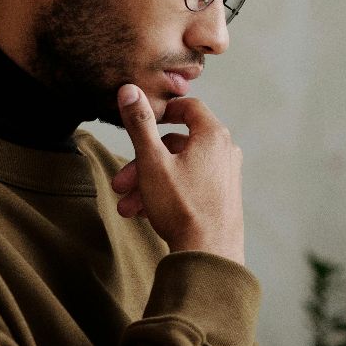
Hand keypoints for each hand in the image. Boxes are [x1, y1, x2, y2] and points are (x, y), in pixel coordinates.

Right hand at [112, 86, 244, 263]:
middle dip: (141, 164)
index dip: (163, 111)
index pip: (189, 108)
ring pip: (179, 170)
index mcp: (213, 136)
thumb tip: (129, 90)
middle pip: (176, 146)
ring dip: (148, 185)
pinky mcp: (223, 198)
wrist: (208, 255)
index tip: (144, 119)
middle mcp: (225, 152)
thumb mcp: (152, 162)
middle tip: (119, 183)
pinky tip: (145, 214)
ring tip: (127, 207)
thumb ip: (140, 124)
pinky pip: (190, 187)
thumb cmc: (181, 207)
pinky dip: (166, 195)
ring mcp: (226, 177)